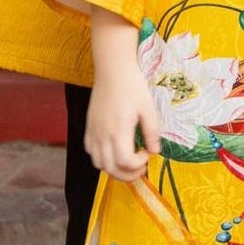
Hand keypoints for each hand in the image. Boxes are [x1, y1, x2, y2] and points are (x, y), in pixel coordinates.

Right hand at [85, 40, 157, 181]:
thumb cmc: (132, 85)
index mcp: (118, 129)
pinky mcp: (89, 127)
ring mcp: (93, 131)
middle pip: (110, 168)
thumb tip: (155, 151)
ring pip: (98, 163)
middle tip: (141, 168)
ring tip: (128, 161)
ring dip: (114, 169)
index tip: (147, 154)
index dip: (138, 165)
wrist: (112, 69)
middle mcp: (102, 134)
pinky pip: (90, 151)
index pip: (124, 161)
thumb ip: (152, 132)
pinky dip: (102, 158)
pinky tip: (114, 150)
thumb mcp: (148, 107)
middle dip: (127, 175)